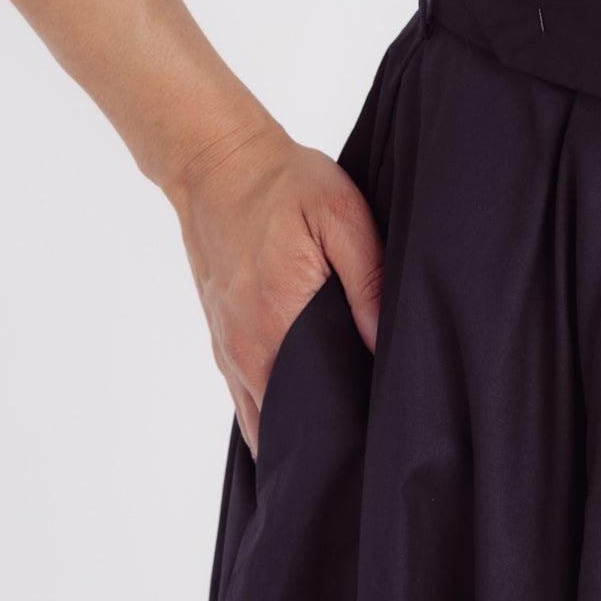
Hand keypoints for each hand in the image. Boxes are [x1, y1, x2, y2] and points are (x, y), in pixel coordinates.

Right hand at [167, 121, 383, 458]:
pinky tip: (306, 410)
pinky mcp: (220, 339)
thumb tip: (384, 343)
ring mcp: (228, 348)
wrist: (216, 163)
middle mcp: (246, 347)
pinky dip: (272, 412)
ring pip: (261, 421)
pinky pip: (244, 399)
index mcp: (279, 321)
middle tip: (368, 435)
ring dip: (296, 431)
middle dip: (326, 437)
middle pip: (288, 425)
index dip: (349, 426)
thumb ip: (367, 280)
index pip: (315, 408)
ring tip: (340, 431)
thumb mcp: (340, 215)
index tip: (380, 427)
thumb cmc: (283, 184)